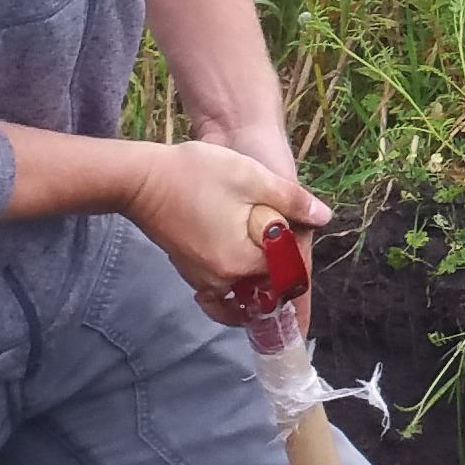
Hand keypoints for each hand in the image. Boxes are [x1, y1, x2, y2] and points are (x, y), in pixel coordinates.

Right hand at [123, 139, 328, 321]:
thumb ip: (291, 199)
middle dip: (278, 271)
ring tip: (266, 256)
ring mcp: (199, 277)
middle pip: (263, 285)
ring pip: (240, 289)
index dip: (297, 256)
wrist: (140, 178)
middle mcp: (220, 279)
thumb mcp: (251, 177)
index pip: (284, 272)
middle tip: (283, 243)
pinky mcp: (186, 269)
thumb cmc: (196, 174)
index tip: (300, 237)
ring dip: (256, 278)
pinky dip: (232, 282)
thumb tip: (324, 217)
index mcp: (240, 261)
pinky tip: (239, 259)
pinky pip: (218, 288)